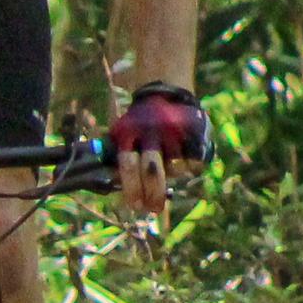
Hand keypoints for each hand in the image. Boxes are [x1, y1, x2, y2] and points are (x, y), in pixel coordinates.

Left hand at [108, 81, 205, 222]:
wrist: (164, 92)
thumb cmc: (138, 122)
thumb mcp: (122, 131)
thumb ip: (118, 155)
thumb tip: (109, 184)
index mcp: (128, 133)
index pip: (127, 165)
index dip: (131, 189)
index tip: (135, 206)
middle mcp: (151, 132)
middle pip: (152, 170)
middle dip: (153, 194)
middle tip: (153, 210)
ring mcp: (174, 132)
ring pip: (176, 168)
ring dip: (172, 181)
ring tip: (167, 184)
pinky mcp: (193, 132)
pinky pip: (193, 161)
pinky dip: (190, 169)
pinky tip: (185, 168)